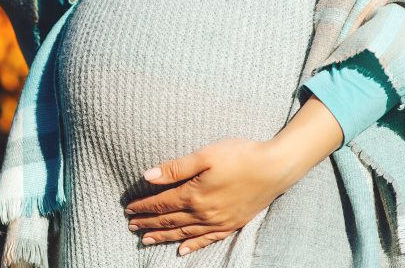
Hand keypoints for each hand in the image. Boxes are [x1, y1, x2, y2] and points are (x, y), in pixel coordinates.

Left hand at [124, 138, 295, 255]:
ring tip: (145, 240)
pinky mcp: (232, 224)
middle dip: (148, 224)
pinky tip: (181, 250)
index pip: (161, 204)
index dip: (143, 207)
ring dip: (163, 237)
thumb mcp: (205, 155)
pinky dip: (192, 246)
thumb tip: (148, 177)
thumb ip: (175, 168)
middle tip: (130, 226)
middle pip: (169, 221)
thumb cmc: (240, 155)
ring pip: (184, 233)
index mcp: (194, 195)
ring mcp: (219, 222)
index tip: (128, 209)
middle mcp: (204, 213)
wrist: (275, 168)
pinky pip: (207, 240)